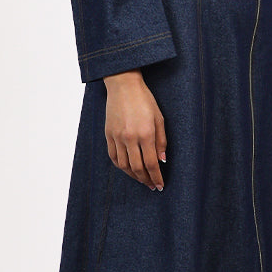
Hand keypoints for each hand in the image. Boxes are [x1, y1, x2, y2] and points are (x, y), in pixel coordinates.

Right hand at [103, 70, 166, 188]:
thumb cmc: (144, 99)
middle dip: (146, 180)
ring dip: (133, 176)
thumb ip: (161, 141)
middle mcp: (130, 138)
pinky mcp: (108, 134)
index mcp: (145, 134)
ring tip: (141, 179)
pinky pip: (113, 156)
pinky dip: (120, 166)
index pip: (151, 163)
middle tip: (151, 186)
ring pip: (124, 165)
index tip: (160, 185)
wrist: (123, 85)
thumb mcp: (159, 118)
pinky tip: (127, 169)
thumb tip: (162, 160)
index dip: (156, 177)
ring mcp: (117, 137)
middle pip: (137, 168)